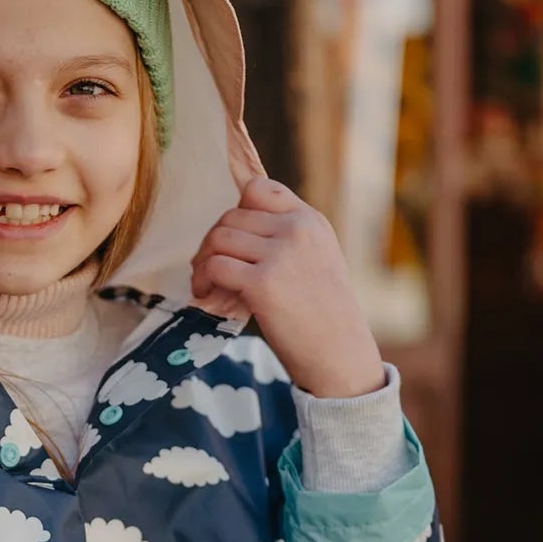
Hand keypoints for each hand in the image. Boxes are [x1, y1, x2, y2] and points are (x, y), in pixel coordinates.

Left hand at [190, 177, 385, 396]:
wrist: (339, 353)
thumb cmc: (324, 315)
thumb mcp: (318, 260)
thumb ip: (287, 238)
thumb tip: (235, 230)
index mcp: (310, 220)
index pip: (259, 189)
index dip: (236, 210)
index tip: (233, 238)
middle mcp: (296, 229)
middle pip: (232, 216)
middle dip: (213, 241)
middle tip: (208, 267)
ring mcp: (280, 254)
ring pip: (219, 238)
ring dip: (203, 260)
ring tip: (205, 282)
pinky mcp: (262, 283)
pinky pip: (215, 266)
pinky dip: (203, 279)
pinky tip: (205, 294)